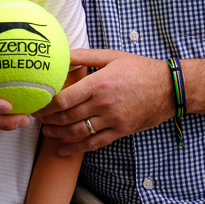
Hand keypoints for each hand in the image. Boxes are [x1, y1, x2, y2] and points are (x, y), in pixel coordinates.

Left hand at [35, 50, 173, 156]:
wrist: (168, 88)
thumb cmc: (140, 68)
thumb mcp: (113, 56)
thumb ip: (86, 56)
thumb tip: (64, 53)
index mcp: (100, 83)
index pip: (65, 98)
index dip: (48, 104)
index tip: (38, 103)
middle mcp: (103, 104)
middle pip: (68, 117)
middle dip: (49, 120)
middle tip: (37, 118)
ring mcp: (112, 120)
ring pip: (78, 132)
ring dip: (58, 134)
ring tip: (46, 132)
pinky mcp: (119, 131)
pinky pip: (94, 143)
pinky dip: (76, 148)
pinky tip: (64, 150)